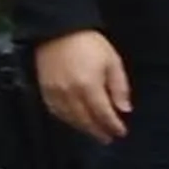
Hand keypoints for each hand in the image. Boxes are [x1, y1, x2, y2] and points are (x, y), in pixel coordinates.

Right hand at [34, 29, 131, 143]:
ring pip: (70, 119)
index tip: (121, 132)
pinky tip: (75, 121)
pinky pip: (56, 112)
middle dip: (98, 131)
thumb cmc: (90, 44)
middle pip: (86, 120)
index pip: (103, 114)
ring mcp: (55, 93)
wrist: (59, 30)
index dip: (113, 126)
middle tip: (108, 138)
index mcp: (89, 86)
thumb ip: (119, 87)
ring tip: (94, 133)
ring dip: (83, 128)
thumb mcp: (112, 61)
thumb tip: (125, 109)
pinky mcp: (44, 90)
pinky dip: (67, 120)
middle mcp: (70, 94)